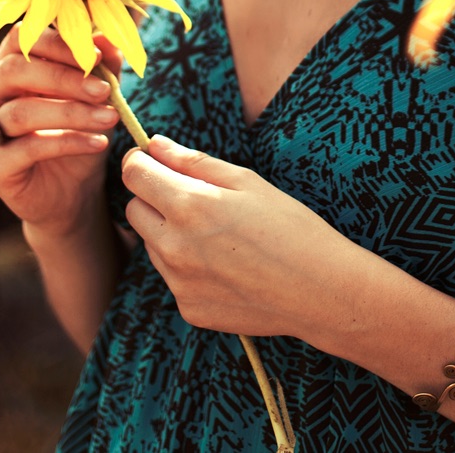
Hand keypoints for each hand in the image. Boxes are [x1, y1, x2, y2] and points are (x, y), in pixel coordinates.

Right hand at [0, 28, 125, 234]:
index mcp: (7, 65)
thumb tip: (110, 38)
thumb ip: (101, 67)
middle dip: (65, 78)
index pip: (21, 38)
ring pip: (21, 112)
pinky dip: (67, 142)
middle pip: (15, 70)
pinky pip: (26, 148)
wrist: (71, 191)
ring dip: (71, 113)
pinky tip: (98, 143)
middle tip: (105, 90)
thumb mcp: (96, 97)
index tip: (97, 57)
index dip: (58, 44)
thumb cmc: (78, 132)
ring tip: (110, 118)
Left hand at [121, 134, 358, 336]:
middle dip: (153, 197)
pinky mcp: (189, 309)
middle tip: (193, 197)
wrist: (320, 290)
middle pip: (134, 211)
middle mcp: (175, 248)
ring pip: (153, 246)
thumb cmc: (290, 226)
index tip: (153, 161)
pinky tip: (227, 266)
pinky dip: (188, 268)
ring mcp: (180, 283)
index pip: (134, 175)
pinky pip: (174, 278)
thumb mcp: (246, 182)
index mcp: (189, 207)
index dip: (141, 162)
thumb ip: (193, 162)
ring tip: (219, 236)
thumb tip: (155, 144)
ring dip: (171, 233)